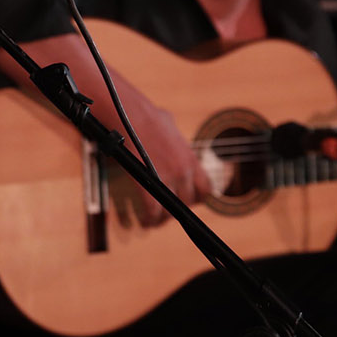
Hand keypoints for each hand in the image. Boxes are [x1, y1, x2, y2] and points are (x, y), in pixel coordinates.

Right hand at [112, 102, 210, 227]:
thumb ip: (174, 137)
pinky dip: (149, 219)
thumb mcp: (169, 124)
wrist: (130, 115)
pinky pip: (153, 211)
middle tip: (167, 211)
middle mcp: (184, 171)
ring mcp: (167, 179)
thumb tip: (168, 128)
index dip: (197, 198)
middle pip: (188, 203)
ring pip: (171, 211)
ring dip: (163, 218)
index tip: (187, 200)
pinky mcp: (149, 184)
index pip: (206, 189)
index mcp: (191, 159)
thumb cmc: (145, 115)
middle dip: (178, 210)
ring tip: (154, 220)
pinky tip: (145, 221)